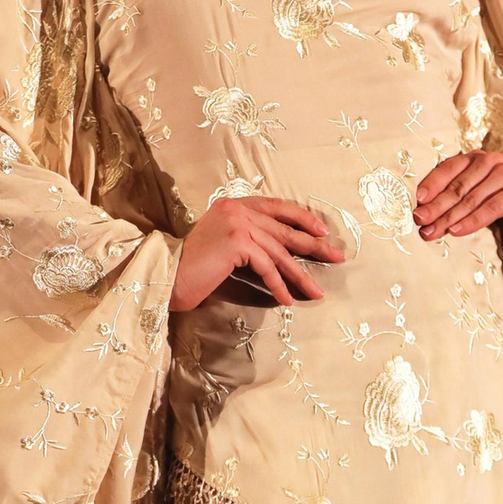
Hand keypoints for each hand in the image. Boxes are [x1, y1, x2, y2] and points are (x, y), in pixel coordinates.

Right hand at [171, 196, 344, 311]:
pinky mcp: (237, 242)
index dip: (302, 218)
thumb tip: (278, 251)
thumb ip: (245, 238)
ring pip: (279, 251)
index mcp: (233, 204)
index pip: (276, 206)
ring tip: (316, 291)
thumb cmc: (191, 266)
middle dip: (313, 246)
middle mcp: (237, 208)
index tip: (322, 232)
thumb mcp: (221, 244)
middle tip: (337, 257)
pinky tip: (287, 299)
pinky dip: (279, 285)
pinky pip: (267, 266)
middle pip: (284, 229)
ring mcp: (237, 223)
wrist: (165, 275)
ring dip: (300, 275)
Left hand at [415, 150, 502, 241]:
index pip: (448, 168)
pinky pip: (495, 205)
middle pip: (458, 185)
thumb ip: (454, 203)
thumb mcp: (475, 201)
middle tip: (420, 222)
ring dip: (451, 216)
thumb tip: (424, 217)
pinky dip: (475, 219)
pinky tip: (458, 231)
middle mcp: (491, 161)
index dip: (431, 184)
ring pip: (474, 196)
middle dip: (437, 206)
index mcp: (475, 159)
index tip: (417, 202)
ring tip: (434, 232)